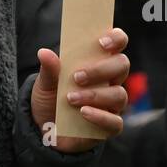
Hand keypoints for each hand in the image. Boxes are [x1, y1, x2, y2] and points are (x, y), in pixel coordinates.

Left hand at [30, 28, 129, 153]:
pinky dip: (100, 117)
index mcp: (97, 61)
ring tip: (70, 99)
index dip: (116, 38)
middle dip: (101, 70)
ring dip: (95, 95)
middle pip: (121, 65)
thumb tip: (44, 53)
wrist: (44, 129)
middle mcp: (110, 80)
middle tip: (77, 77)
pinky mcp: (110, 126)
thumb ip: (49, 69)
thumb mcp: (45, 82)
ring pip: (119, 94)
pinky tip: (83, 113)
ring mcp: (112, 103)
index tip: (101, 42)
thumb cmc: (51, 98)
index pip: (118, 43)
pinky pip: (115, 122)